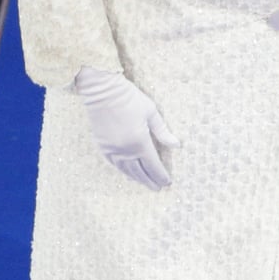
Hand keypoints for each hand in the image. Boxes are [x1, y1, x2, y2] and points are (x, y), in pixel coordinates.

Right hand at [74, 66, 179, 189]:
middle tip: (158, 188)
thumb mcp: (151, 112)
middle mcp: (125, 150)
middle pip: (140, 172)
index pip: (153, 165)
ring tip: (145, 183)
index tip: (167, 182)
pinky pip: (114, 164)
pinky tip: (128, 173)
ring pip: (126, 171)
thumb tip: (176, 145)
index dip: (161, 175)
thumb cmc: (129, 98)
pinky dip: (123, 171)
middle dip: (150, 181)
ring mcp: (112, 150)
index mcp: (139, 142)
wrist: (102, 91)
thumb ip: (162, 131)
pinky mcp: (102, 146)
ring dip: (137, 178)